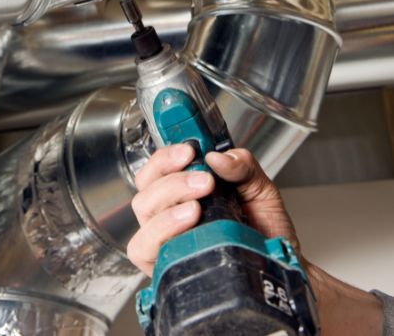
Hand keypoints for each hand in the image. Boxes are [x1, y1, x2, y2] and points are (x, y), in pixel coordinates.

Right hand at [127, 144, 299, 276]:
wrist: (277, 270)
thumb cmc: (265, 234)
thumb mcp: (261, 190)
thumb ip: (243, 166)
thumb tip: (217, 157)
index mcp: (187, 190)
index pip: (159, 166)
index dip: (167, 156)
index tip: (189, 151)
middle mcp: (170, 212)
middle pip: (146, 185)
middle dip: (173, 178)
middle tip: (206, 181)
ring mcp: (165, 238)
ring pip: (144, 210)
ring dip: (169, 199)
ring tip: (198, 205)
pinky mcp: (164, 266)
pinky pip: (142, 247)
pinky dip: (162, 229)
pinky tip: (188, 222)